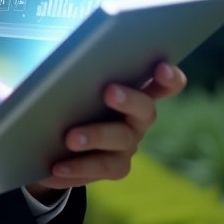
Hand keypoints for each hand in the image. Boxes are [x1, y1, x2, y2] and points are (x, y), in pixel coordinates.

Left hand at [26, 62, 186, 198]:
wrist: (55, 136)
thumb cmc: (67, 92)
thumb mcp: (70, 76)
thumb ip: (76, 66)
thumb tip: (57, 53)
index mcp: (134, 88)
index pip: (164, 82)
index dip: (169, 75)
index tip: (160, 66)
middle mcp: (138, 118)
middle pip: (146, 110)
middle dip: (129, 98)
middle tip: (108, 90)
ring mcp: (128, 145)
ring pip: (121, 142)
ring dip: (96, 136)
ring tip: (70, 137)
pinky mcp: (112, 168)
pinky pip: (98, 170)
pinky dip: (76, 168)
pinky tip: (54, 166)